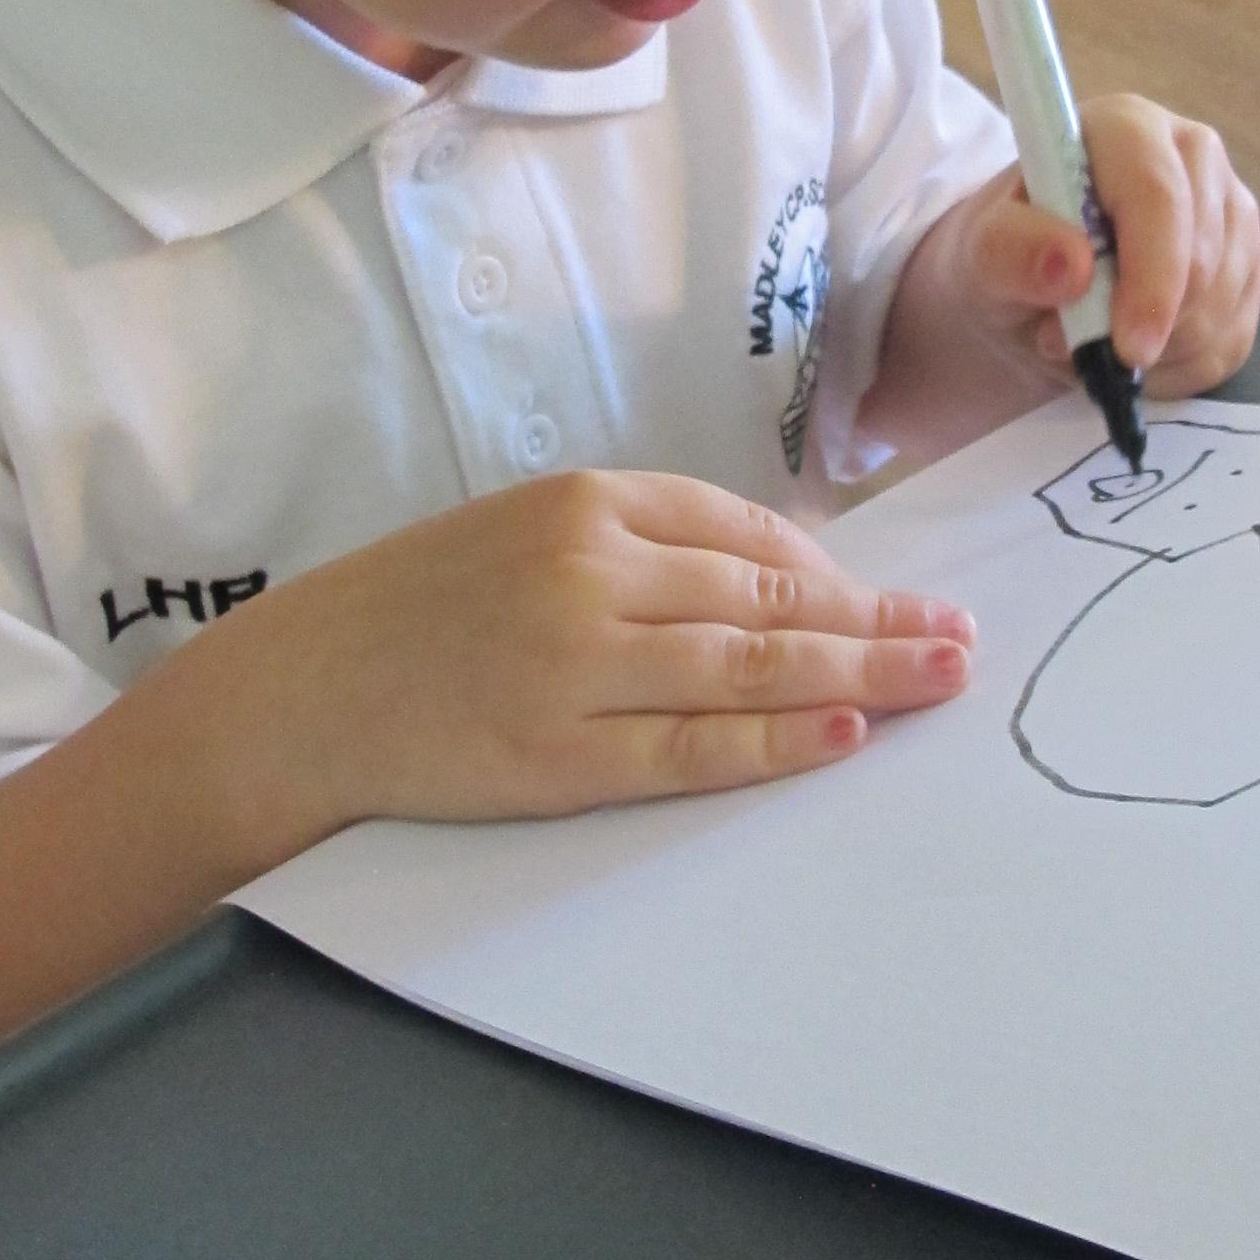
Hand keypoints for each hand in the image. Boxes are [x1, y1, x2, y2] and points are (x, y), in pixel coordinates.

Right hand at [292, 468, 975, 824]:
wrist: (301, 691)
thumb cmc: (419, 611)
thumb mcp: (524, 534)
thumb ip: (636, 549)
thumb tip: (777, 579)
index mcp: (586, 504)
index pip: (748, 533)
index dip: (838, 571)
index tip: (900, 596)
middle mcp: (591, 572)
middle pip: (771, 599)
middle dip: (878, 621)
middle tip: (959, 640)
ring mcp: (578, 666)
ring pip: (752, 667)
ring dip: (861, 675)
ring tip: (934, 682)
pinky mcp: (561, 755)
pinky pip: (694, 747)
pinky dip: (777, 740)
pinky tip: (843, 733)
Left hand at [940, 98, 1259, 401]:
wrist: (1032, 285)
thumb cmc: (1010, 250)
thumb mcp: (981, 251)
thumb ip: (1011, 250)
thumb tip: (1072, 266)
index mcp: (1127, 128)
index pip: (1159, 197)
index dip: (1151, 277)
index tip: (1127, 348)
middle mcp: (1194, 156)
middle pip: (1203, 256)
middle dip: (1146, 324)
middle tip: (1076, 347)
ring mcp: (1231, 211)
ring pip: (1221, 304)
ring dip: (1158, 350)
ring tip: (1096, 343)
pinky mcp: (1247, 268)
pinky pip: (1231, 340)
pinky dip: (1179, 369)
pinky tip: (1135, 354)